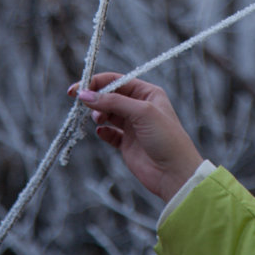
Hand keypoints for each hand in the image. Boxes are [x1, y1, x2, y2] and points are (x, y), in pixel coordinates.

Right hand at [69, 72, 203, 201]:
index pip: (117, 81)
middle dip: (94, 98)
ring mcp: (133, 126)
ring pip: (108, 113)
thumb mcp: (142, 113)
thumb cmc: (166, 138)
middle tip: (79, 103)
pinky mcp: (127, 144)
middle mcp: (139, 107)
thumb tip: (85, 95)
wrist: (174, 173)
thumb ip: (113, 102)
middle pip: (110, 96)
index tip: (79, 88)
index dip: (97, 83)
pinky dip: (102, 131)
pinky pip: (109, 133)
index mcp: (147, 93)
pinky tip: (101, 132)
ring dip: (98, 114)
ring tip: (97, 119)